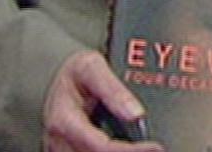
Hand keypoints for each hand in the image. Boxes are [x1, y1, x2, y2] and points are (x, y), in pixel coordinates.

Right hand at [42, 50, 162, 151]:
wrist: (57, 77)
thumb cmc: (74, 73)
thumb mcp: (91, 67)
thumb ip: (112, 89)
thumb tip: (135, 113)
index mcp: (64, 120)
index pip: (100, 146)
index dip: (130, 150)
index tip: (155, 147)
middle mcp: (59, 141)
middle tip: (153, 147)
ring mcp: (62, 150)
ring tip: (142, 145)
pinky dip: (112, 150)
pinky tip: (128, 145)